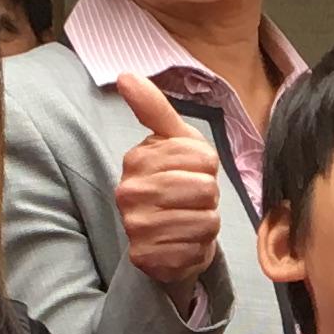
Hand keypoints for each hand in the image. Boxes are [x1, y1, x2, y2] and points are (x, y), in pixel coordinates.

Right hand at [113, 70, 225, 294]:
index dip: (208, 168)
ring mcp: (135, 227)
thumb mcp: (173, 141)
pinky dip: (198, 248)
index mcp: (136, 159)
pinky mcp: (146, 258)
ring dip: (206, 223)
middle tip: (192, 200)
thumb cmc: (176, 184)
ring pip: (205, 220)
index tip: (193, 173)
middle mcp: (129, 192)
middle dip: (208, 196)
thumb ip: (154, 108)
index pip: (203, 158)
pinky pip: (196, 249)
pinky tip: (183, 243)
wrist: (169, 239)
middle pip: (205, 189)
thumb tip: (125, 75)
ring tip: (189, 220)